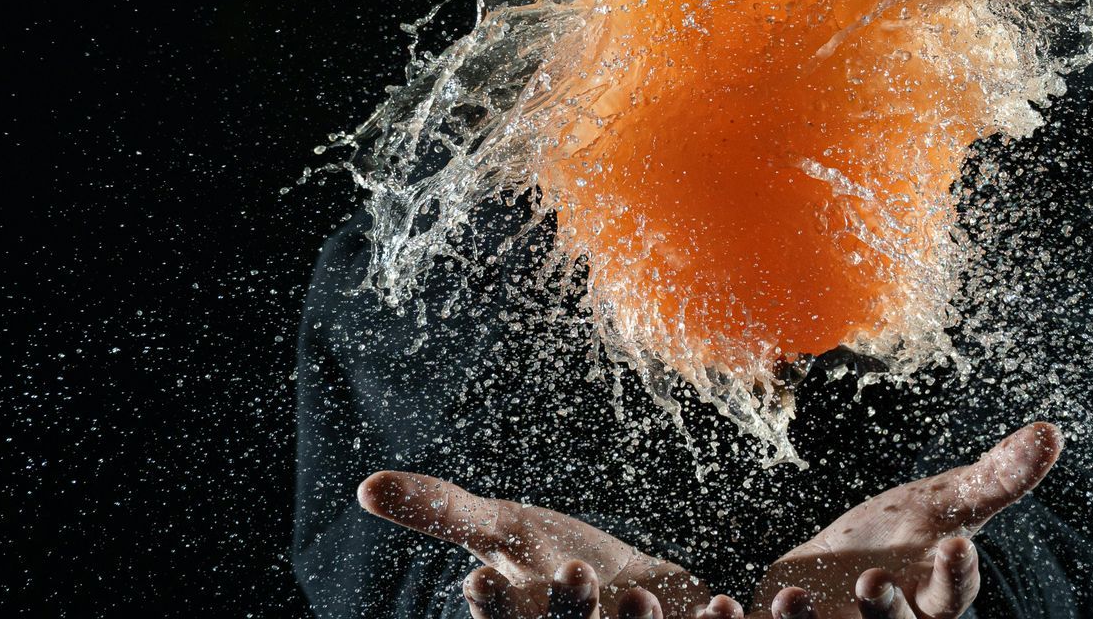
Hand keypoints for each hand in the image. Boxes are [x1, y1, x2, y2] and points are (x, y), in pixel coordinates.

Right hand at [358, 470, 725, 618]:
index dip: (493, 608)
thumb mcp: (504, 532)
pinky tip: (728, 602)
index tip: (479, 579)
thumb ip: (442, 511)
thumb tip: (364, 486)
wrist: (649, 601)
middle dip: (567, 613)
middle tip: (576, 572)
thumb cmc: (563, 563)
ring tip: (640, 596)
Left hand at [750, 422, 1063, 618]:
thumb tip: (1053, 430)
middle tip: (874, 580)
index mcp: (930, 597)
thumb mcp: (938, 505)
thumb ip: (993, 478)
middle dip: (886, 612)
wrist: (824, 579)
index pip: (954, 596)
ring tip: (795, 595)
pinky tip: (720, 607)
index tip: (960, 545)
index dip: (959, 577)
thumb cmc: (893, 540)